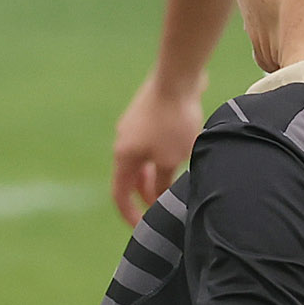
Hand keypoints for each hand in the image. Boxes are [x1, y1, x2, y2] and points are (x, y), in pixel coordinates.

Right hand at [112, 73, 204, 224]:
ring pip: (144, 159)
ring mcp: (135, 126)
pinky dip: (163, 155)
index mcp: (123, 157)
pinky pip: (153, 142)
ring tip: (178, 182)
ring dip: (157, 174)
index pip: (120, 194)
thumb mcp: (170, 161)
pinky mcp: (149, 113)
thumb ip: (163, 183)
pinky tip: (183, 154)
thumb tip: (160, 199)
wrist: (177, 77)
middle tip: (165, 206)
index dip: (130, 214)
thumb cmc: (173, 122)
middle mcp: (124, 142)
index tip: (143, 228)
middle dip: (148, 194)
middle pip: (132, 177)